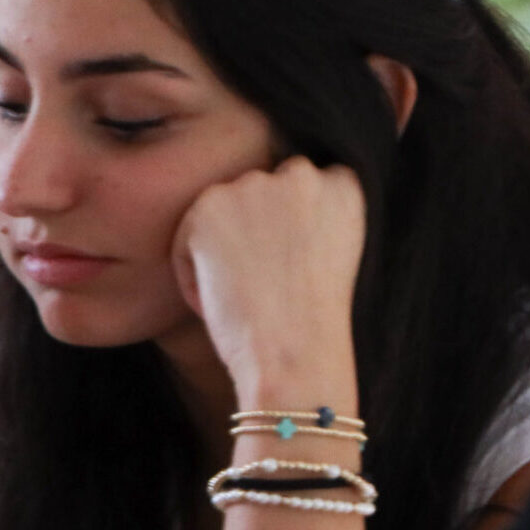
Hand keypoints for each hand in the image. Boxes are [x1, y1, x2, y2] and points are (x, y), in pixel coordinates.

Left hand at [171, 156, 365, 404]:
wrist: (294, 354)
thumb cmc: (314, 327)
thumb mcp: (334, 257)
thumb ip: (311, 222)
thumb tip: (267, 221)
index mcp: (344, 185)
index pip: (300, 188)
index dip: (283, 230)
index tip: (283, 270)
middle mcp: (301, 175)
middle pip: (256, 196)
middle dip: (250, 235)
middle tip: (259, 289)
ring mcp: (255, 186)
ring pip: (220, 216)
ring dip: (220, 254)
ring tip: (243, 300)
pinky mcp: (210, 208)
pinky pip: (185, 241)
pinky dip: (192, 278)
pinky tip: (218, 305)